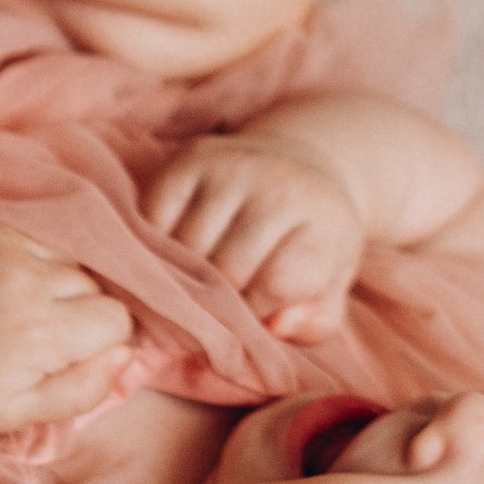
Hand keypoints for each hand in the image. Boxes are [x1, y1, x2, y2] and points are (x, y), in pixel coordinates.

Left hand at [0, 220, 133, 437]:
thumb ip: (83, 389)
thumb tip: (126, 353)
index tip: (72, 353)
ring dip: (59, 279)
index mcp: (37, 332)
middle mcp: (24, 278)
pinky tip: (6, 280)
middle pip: (96, 284)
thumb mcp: (20, 413)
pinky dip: (34, 255)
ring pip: (71, 255)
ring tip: (22, 305)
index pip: (116, 320)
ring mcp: (1, 243)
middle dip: (81, 310)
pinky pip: (38, 232)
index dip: (102, 341)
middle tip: (41, 333)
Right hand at [143, 132, 365, 342]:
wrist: (295, 169)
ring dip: (181, 280)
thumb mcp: (329, 288)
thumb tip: (273, 325)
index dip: (257, 316)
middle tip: (209, 319)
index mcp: (324, 221)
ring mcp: (232, 166)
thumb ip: (311, 323)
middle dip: (216, 306)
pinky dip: (155, 247)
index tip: (250, 322)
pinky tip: (173, 258)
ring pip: (185, 247)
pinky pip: (154, 219)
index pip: (277, 285)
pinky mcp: (191, 157)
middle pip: (227, 269)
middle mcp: (279, 186)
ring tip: (190, 293)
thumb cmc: (307, 244)